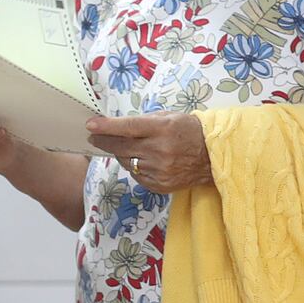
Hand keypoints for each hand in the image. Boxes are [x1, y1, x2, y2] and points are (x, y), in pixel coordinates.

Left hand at [86, 111, 209, 192]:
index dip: (107, 127)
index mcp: (162, 129)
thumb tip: (118, 126)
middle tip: (94, 137)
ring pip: (127, 162)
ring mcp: (158, 170)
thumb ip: (144, 122)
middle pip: (121, 147)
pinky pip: (136, 175)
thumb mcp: (170, 117)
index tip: (90, 125)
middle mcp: (159, 151)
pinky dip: (134, 167)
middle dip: (104, 141)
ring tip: (130, 147)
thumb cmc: (190, 132)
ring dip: (122, 154)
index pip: (128, 128)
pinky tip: (143, 160)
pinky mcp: (158, 185)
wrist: (213, 157)